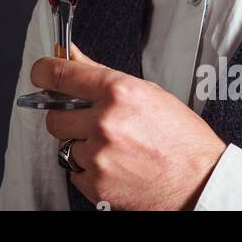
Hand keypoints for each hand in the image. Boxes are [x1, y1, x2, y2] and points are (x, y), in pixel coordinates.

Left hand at [32, 43, 227, 209]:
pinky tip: (117, 166)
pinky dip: (90, 170)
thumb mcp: (148, 94)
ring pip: (66, 146)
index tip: (41, 74)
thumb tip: (71, 56)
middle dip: (68, 118)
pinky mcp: (96, 184)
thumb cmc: (182, 140)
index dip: (43, 72)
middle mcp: (105, 122)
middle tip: (92, 123)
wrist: (200, 184)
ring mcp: (98, 155)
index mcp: (119, 93)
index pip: (60, 75)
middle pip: (54, 116)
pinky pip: (74, 171)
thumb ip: (102, 76)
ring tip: (116, 149)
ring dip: (83, 146)